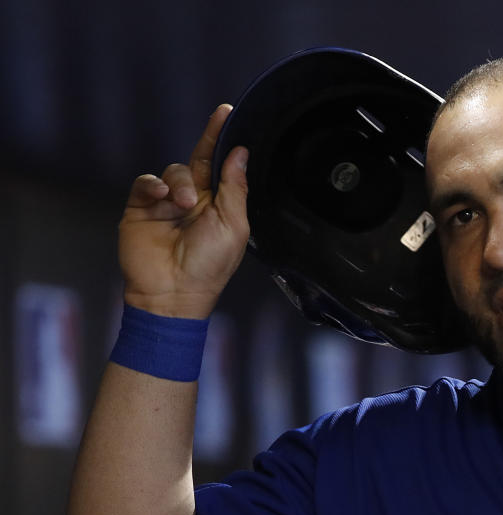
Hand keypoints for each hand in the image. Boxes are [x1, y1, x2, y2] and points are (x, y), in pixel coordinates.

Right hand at [118, 105, 249, 318]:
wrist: (173, 292)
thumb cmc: (210, 265)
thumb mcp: (233, 225)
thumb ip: (234, 188)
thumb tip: (240, 152)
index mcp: (219, 205)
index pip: (221, 165)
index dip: (222, 139)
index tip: (228, 112)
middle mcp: (193, 200)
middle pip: (197, 160)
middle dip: (206, 143)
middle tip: (217, 131)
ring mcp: (166, 203)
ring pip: (173, 170)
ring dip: (179, 182)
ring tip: (182, 203)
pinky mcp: (140, 208)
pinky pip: (146, 183)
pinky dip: (154, 186)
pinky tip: (162, 198)